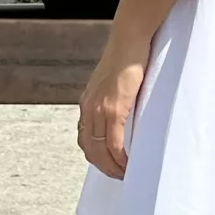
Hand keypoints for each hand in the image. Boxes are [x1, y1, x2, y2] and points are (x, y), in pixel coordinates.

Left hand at [77, 40, 149, 180]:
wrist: (129, 39)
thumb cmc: (126, 56)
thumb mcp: (112, 82)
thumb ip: (112, 99)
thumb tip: (123, 114)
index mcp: (87, 103)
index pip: (85, 139)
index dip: (96, 157)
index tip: (110, 165)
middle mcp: (89, 108)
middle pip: (90, 149)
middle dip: (104, 167)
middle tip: (120, 175)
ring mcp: (100, 109)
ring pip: (101, 150)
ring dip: (113, 166)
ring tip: (126, 173)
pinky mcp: (115, 108)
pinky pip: (114, 142)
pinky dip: (120, 157)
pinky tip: (128, 163)